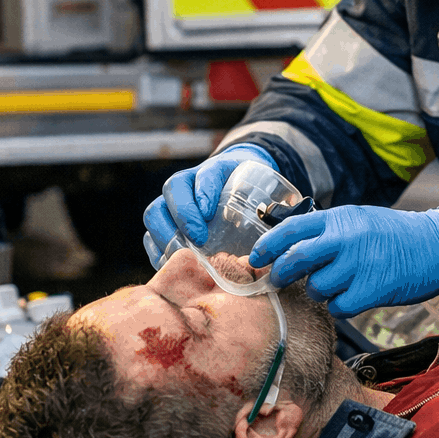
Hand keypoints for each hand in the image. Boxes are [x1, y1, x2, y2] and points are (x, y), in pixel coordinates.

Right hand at [142, 145, 275, 251]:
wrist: (234, 188)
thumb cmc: (250, 193)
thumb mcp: (263, 192)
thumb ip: (274, 206)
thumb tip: (286, 225)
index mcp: (214, 171)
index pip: (206, 174)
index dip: (205, 190)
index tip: (211, 210)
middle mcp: (187, 185)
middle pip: (172, 191)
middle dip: (183, 215)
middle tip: (200, 238)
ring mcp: (171, 205)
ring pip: (156, 214)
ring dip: (166, 236)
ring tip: (185, 256)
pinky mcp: (165, 228)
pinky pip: (151, 238)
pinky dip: (159, 252)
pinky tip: (175, 266)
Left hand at [248, 206, 438, 316]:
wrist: (435, 246)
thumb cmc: (393, 234)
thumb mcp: (357, 219)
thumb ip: (326, 230)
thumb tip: (289, 244)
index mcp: (339, 218)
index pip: (291, 229)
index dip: (267, 245)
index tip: (256, 258)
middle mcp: (345, 239)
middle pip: (296, 260)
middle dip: (281, 274)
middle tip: (277, 281)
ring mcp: (358, 265)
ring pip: (316, 288)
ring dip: (319, 291)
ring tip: (336, 285)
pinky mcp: (371, 290)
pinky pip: (338, 306)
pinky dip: (340, 306)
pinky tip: (353, 296)